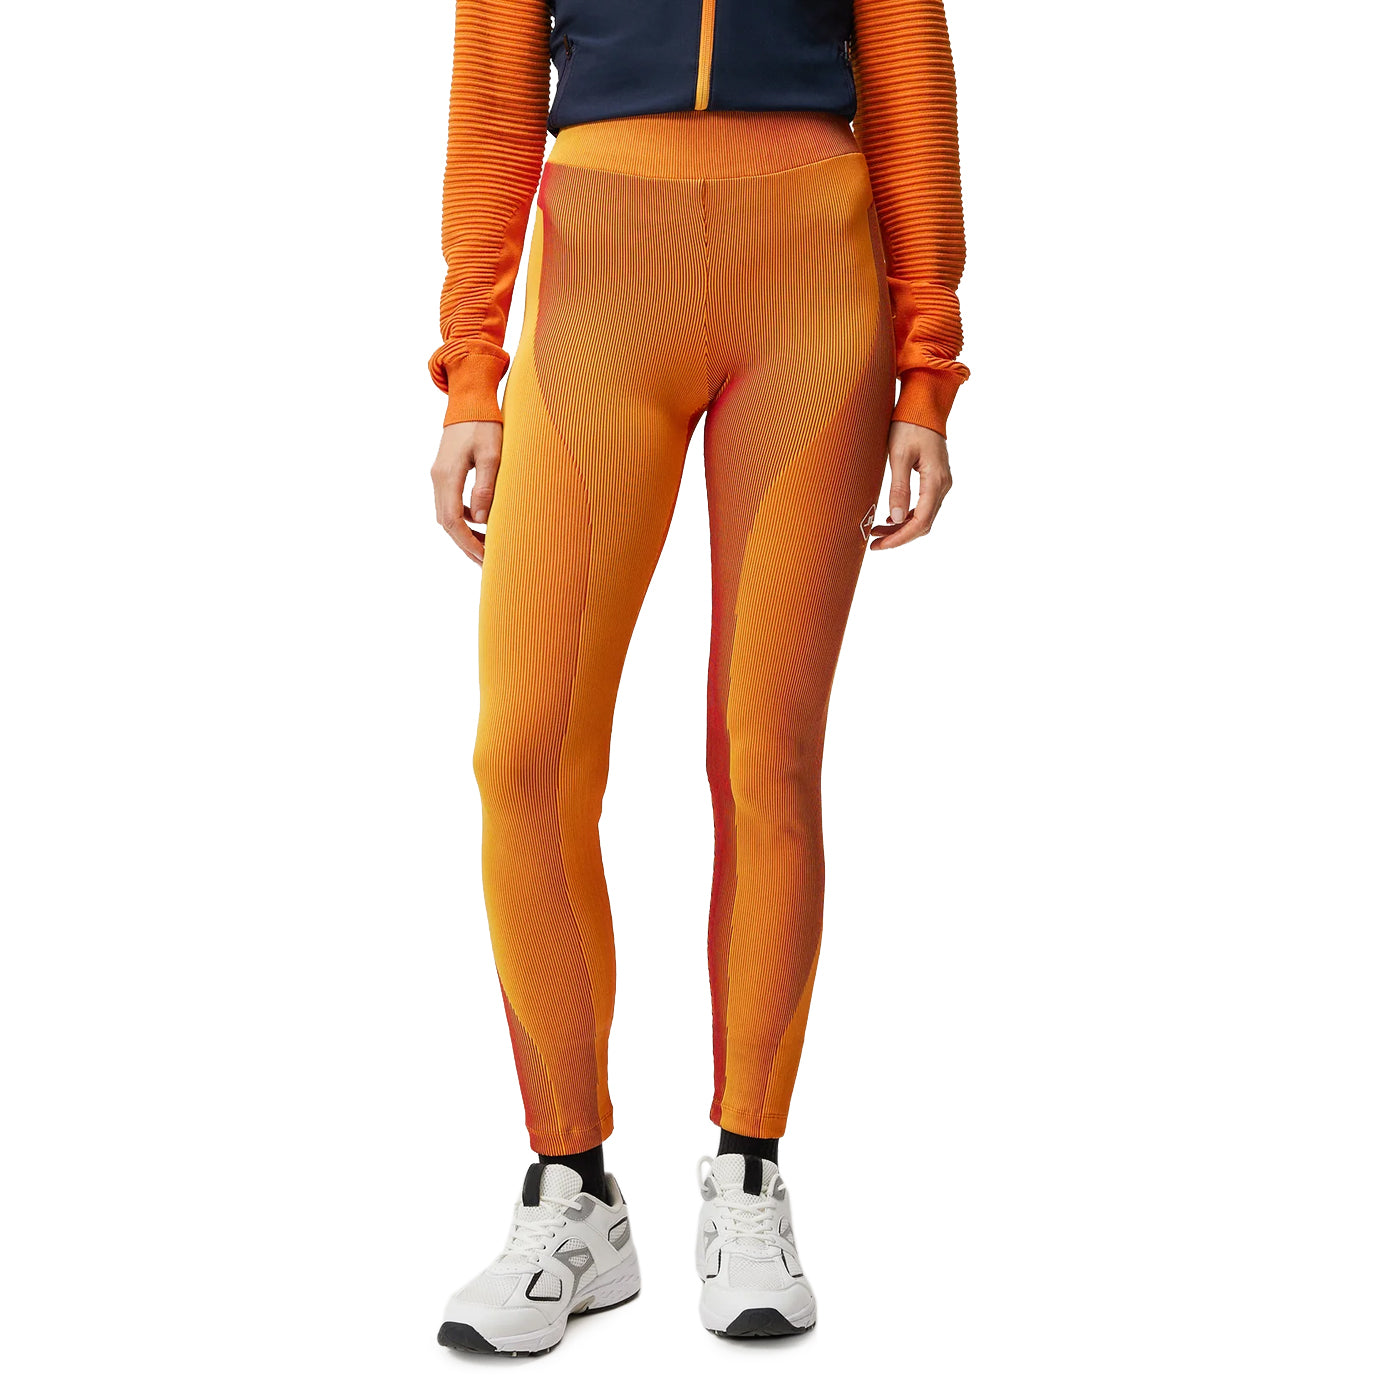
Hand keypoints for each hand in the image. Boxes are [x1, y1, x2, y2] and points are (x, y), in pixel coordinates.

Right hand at [431, 420, 502, 565]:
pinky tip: (481, 524)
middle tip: (487, 563)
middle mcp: (438, 478)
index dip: (468, 543)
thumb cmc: (484, 424)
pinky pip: (450, 504)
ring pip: (446, 515)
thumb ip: (486, 487)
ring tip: (486, 548)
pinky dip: (463, 519)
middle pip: (447, 523)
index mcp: (448, 476)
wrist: (469, 400)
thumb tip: (482, 520)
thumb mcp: (492, 454)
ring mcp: (438, 476)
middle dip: (466, 545)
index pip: (453, 521)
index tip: (485, 558)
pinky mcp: (444, 473)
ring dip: (464, 534)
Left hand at [869, 421, 951, 550]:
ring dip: (902, 527)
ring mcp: (941, 482)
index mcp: (935, 480)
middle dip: (899, 537)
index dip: (900, 538)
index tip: (880, 545)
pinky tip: (891, 519)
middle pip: (923, 523)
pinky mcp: (935, 478)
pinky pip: (924, 505)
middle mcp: (943, 485)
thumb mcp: (899, 456)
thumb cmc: (909, 425)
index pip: (920, 521)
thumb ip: (898, 488)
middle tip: (874, 543)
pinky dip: (908, 515)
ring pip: (924, 516)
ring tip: (877, 533)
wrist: (923, 405)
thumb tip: (897, 518)